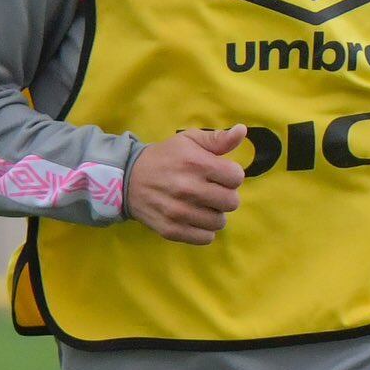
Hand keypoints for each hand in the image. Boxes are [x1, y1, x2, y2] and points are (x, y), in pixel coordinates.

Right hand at [125, 127, 245, 244]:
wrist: (128, 179)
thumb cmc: (165, 157)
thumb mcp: (188, 140)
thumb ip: (217, 139)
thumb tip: (241, 131)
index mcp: (196, 163)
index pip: (236, 177)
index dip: (231, 175)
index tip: (220, 175)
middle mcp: (188, 189)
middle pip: (232, 202)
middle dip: (226, 196)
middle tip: (213, 191)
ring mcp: (179, 212)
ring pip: (220, 222)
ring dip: (215, 214)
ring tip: (203, 205)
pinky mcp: (172, 230)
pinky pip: (205, 238)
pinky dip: (204, 230)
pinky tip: (195, 218)